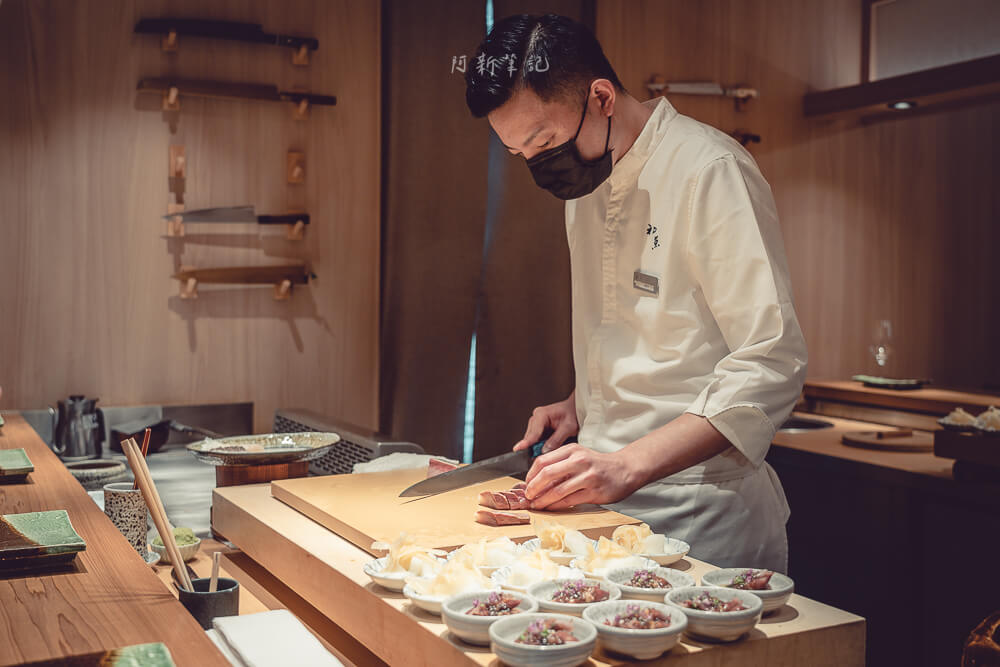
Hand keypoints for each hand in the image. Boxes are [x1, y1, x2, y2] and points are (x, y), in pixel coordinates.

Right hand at [513, 392, 578, 453]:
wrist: (577, 410)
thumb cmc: (574, 415)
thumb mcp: (569, 428)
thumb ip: (556, 439)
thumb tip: (544, 451)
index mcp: (541, 414)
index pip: (533, 432)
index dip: (526, 442)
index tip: (518, 449)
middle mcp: (536, 417)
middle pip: (530, 437)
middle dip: (534, 448)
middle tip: (540, 459)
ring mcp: (536, 423)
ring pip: (533, 440)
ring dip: (539, 447)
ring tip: (548, 451)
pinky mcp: (539, 428)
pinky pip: (537, 440)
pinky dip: (541, 445)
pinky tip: (549, 448)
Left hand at [523, 443, 638, 510]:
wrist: (625, 469)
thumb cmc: (598, 464)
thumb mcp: (579, 456)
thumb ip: (560, 464)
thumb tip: (536, 480)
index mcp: (572, 450)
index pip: (542, 461)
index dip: (530, 475)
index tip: (526, 484)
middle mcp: (579, 461)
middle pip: (547, 474)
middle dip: (533, 487)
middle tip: (527, 496)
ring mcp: (587, 477)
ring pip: (557, 490)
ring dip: (543, 500)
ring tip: (536, 505)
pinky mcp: (594, 492)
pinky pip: (569, 501)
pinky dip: (556, 506)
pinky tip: (550, 508)